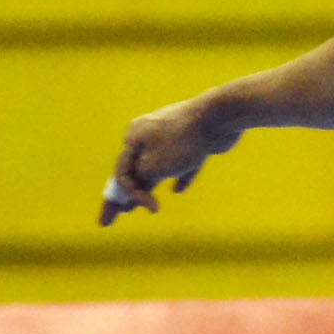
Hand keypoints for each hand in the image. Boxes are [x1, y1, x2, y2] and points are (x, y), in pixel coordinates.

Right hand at [100, 97, 224, 225]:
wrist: (219, 116)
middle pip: (135, 171)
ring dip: (150, 187)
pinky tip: (178, 190)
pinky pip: (182, 162)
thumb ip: (140, 182)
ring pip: (157, 166)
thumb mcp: (154, 167)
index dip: (120, 199)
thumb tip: (127, 193)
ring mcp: (172, 135)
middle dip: (127, 196)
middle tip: (113, 218)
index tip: (144, 211)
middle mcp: (148, 134)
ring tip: (146, 206)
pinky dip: (179, 176)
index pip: (121, 175)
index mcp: (133, 137)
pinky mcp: (194, 140)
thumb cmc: (182, 142)